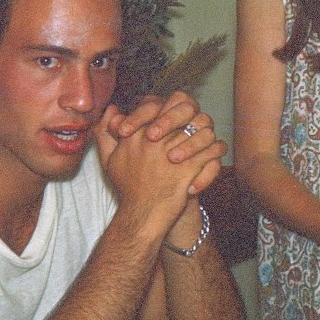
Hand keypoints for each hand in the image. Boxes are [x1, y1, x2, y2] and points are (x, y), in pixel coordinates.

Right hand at [97, 101, 223, 230]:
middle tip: (195, 122)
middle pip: (184, 112)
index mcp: (136, 134)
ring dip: (206, 134)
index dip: (171, 106)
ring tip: (205, 140)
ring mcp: (171, 154)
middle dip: (193, 115)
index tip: (176, 115)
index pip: (158, 104)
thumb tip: (111, 109)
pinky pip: (209, 152)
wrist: (141, 216)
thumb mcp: (109, 159)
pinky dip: (213, 153)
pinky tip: (209, 157)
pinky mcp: (188, 169)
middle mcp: (153, 141)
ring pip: (201, 130)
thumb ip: (106, 133)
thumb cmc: (128, 188)